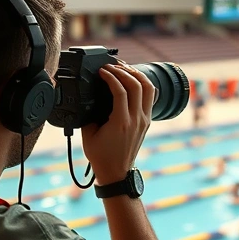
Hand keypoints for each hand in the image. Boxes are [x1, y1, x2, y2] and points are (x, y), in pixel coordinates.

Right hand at [82, 64, 155, 184]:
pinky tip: (132, 80)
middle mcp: (136, 120)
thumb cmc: (101, 156)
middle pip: (137, 85)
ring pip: (149, 88)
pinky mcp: (147, 121)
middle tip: (112, 66)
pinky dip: (142, 85)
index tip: (102, 71)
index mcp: (121, 122)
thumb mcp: (88, 134)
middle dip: (124, 70)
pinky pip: (150, 97)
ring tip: (124, 68)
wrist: (116, 173)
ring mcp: (144, 120)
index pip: (121, 90)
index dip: (111, 76)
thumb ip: (89, 114)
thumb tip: (90, 97)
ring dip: (137, 75)